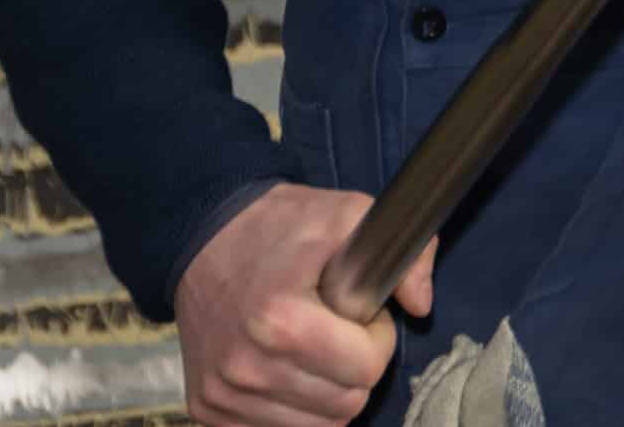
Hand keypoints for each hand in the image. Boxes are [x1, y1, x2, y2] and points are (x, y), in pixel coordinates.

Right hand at [173, 182, 432, 426]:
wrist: (202, 238)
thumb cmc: (281, 227)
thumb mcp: (348, 215)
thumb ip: (406, 252)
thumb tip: (420, 305)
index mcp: (280, 322)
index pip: (365, 369)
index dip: (377, 340)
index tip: (363, 315)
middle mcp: (245, 367)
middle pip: (345, 404)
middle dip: (356, 368)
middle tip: (341, 331)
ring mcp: (222, 393)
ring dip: (327, 392)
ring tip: (314, 346)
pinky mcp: (206, 408)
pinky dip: (293, 408)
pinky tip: (288, 368)